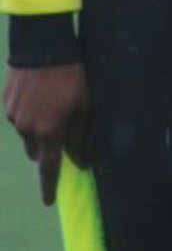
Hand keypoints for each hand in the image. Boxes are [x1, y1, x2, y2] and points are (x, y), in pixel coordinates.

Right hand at [4, 62, 89, 205]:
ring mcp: (14, 117)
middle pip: (37, 151)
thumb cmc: (72, 77)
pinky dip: (31, 114)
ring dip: (40, 130)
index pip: (49, 167)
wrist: (42, 49)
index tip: (48, 201)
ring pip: (28, 135)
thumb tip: (82, 161)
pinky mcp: (7, 104)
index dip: (49, 186)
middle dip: (48, 148)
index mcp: (48, 132)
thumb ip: (82, 136)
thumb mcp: (86, 106)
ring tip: (54, 106)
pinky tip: (42, 97)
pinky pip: (20, 118)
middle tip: (61, 132)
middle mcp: (27, 129)